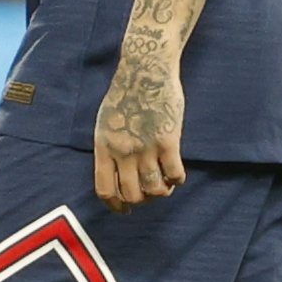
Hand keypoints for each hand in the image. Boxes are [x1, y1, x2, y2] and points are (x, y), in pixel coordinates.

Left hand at [92, 49, 185, 209]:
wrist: (145, 71)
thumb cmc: (125, 94)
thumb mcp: (105, 123)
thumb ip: (109, 149)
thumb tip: (115, 173)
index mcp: (104, 148)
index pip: (105, 190)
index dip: (116, 206)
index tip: (125, 210)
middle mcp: (123, 152)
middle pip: (131, 194)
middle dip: (141, 200)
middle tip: (149, 194)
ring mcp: (146, 147)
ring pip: (154, 189)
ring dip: (161, 192)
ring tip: (165, 185)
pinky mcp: (168, 141)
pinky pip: (175, 174)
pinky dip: (177, 179)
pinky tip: (177, 174)